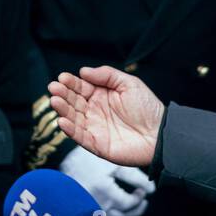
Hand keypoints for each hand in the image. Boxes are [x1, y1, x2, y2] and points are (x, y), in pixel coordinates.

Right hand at [49, 66, 165, 167]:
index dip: (70, 83)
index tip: (62, 77)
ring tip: (55, 101)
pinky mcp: (97, 144)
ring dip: (62, 110)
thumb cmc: (148, 108)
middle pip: (73, 102)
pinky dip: (69, 130)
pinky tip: (62, 121)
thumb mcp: (129, 83)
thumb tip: (83, 71)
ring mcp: (94, 128)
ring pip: (73, 118)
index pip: (80, 88)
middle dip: (62, 94)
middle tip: (54, 88)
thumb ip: (107, 75)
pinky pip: (80, 137)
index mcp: (101, 96)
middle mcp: (94, 111)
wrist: (161, 133)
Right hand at [60, 147, 154, 215]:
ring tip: (134, 206)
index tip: (145, 190)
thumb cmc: (83, 162)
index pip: (129, 202)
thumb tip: (151, 190)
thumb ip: (133, 176)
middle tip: (143, 201)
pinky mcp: (83, 215)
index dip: (140, 197)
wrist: (56, 170)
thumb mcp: (110, 163)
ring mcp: (89, 212)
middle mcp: (97, 205)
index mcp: (104, 191)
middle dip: (136, 210)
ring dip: (126, 215)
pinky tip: (116, 210)